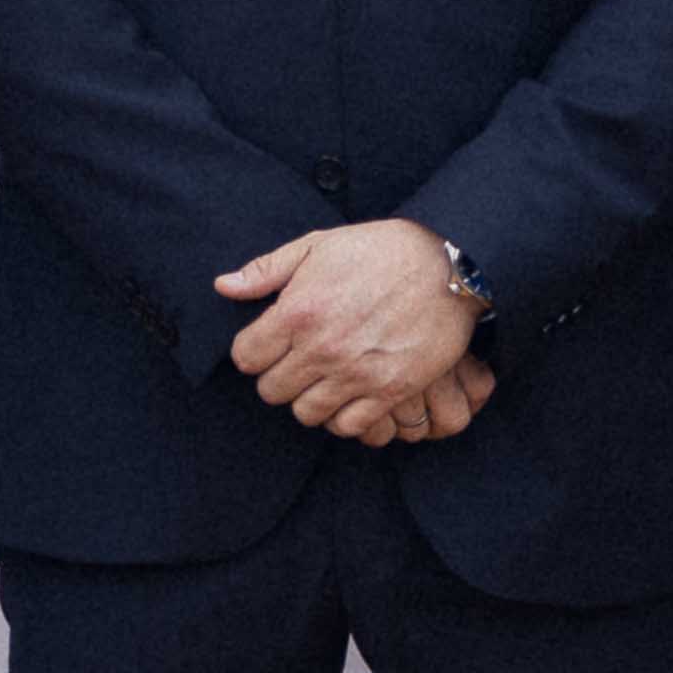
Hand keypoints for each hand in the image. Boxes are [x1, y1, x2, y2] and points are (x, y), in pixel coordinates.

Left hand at [213, 218, 482, 440]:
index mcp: (297, 312)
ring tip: (324, 381)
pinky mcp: (389, 391)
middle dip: (279, 377)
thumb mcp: (318, 245)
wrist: (448, 265)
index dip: (254, 352)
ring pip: (307, 414)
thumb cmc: (380, 250)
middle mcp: (321, 349)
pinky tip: (350, 396)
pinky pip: (349, 426)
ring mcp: (356, 374)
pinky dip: (344, 417)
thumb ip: (267, 270)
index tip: (269, 345)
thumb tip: (223, 287)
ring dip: (310, 399)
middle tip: (297, 363)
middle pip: (272, 391)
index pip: (246, 357)